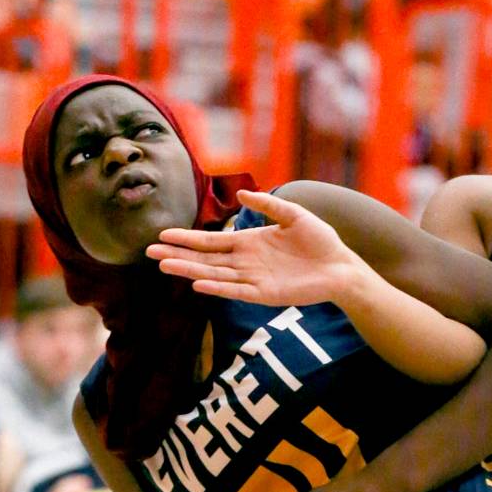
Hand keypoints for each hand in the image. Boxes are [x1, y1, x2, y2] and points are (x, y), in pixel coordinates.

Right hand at [147, 190, 363, 307]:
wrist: (341, 266)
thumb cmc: (320, 241)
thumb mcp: (294, 215)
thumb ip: (268, 205)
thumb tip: (241, 197)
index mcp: (249, 242)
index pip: (211, 241)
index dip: (187, 238)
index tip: (163, 235)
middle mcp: (246, 262)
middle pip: (205, 258)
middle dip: (178, 255)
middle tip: (149, 252)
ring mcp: (253, 279)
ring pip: (215, 274)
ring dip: (190, 271)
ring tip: (164, 266)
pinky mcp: (265, 294)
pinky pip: (236, 291)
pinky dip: (218, 287)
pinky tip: (198, 283)